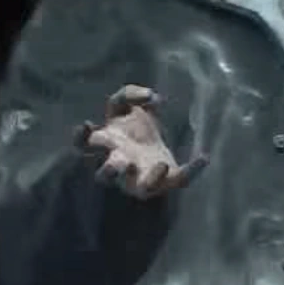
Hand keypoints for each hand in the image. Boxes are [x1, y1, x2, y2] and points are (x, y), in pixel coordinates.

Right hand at [75, 84, 207, 199]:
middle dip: (110, 171)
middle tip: (120, 162)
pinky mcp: (165, 184)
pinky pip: (178, 181)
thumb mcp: (127, 107)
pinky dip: (192, 171)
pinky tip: (203, 157)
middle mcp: (120, 166)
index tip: (86, 124)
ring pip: (139, 189)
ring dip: (148, 181)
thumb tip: (151, 95)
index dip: (80, 138)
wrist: (154, 151)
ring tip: (161, 165)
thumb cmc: (134, 129)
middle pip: (105, 176)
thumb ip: (129, 95)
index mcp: (107, 145)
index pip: (83, 146)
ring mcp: (141, 178)